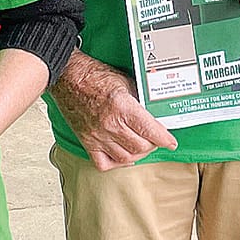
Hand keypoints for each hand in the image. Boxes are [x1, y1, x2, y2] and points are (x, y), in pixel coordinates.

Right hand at [51, 53, 176, 170]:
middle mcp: (109, 124)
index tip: (171, 142)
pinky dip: (116, 163)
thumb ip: (140, 101)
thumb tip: (154, 114)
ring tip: (141, 146)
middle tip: (155, 139)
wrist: (68, 77)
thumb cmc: (94, 76)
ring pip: (125, 157)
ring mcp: (97, 136)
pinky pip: (104, 163)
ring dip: (138, 154)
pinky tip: (123, 155)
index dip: (164, 139)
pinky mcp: (86, 141)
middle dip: (152, 145)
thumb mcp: (125, 82)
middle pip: (140, 147)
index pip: (150, 130)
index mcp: (122, 107)